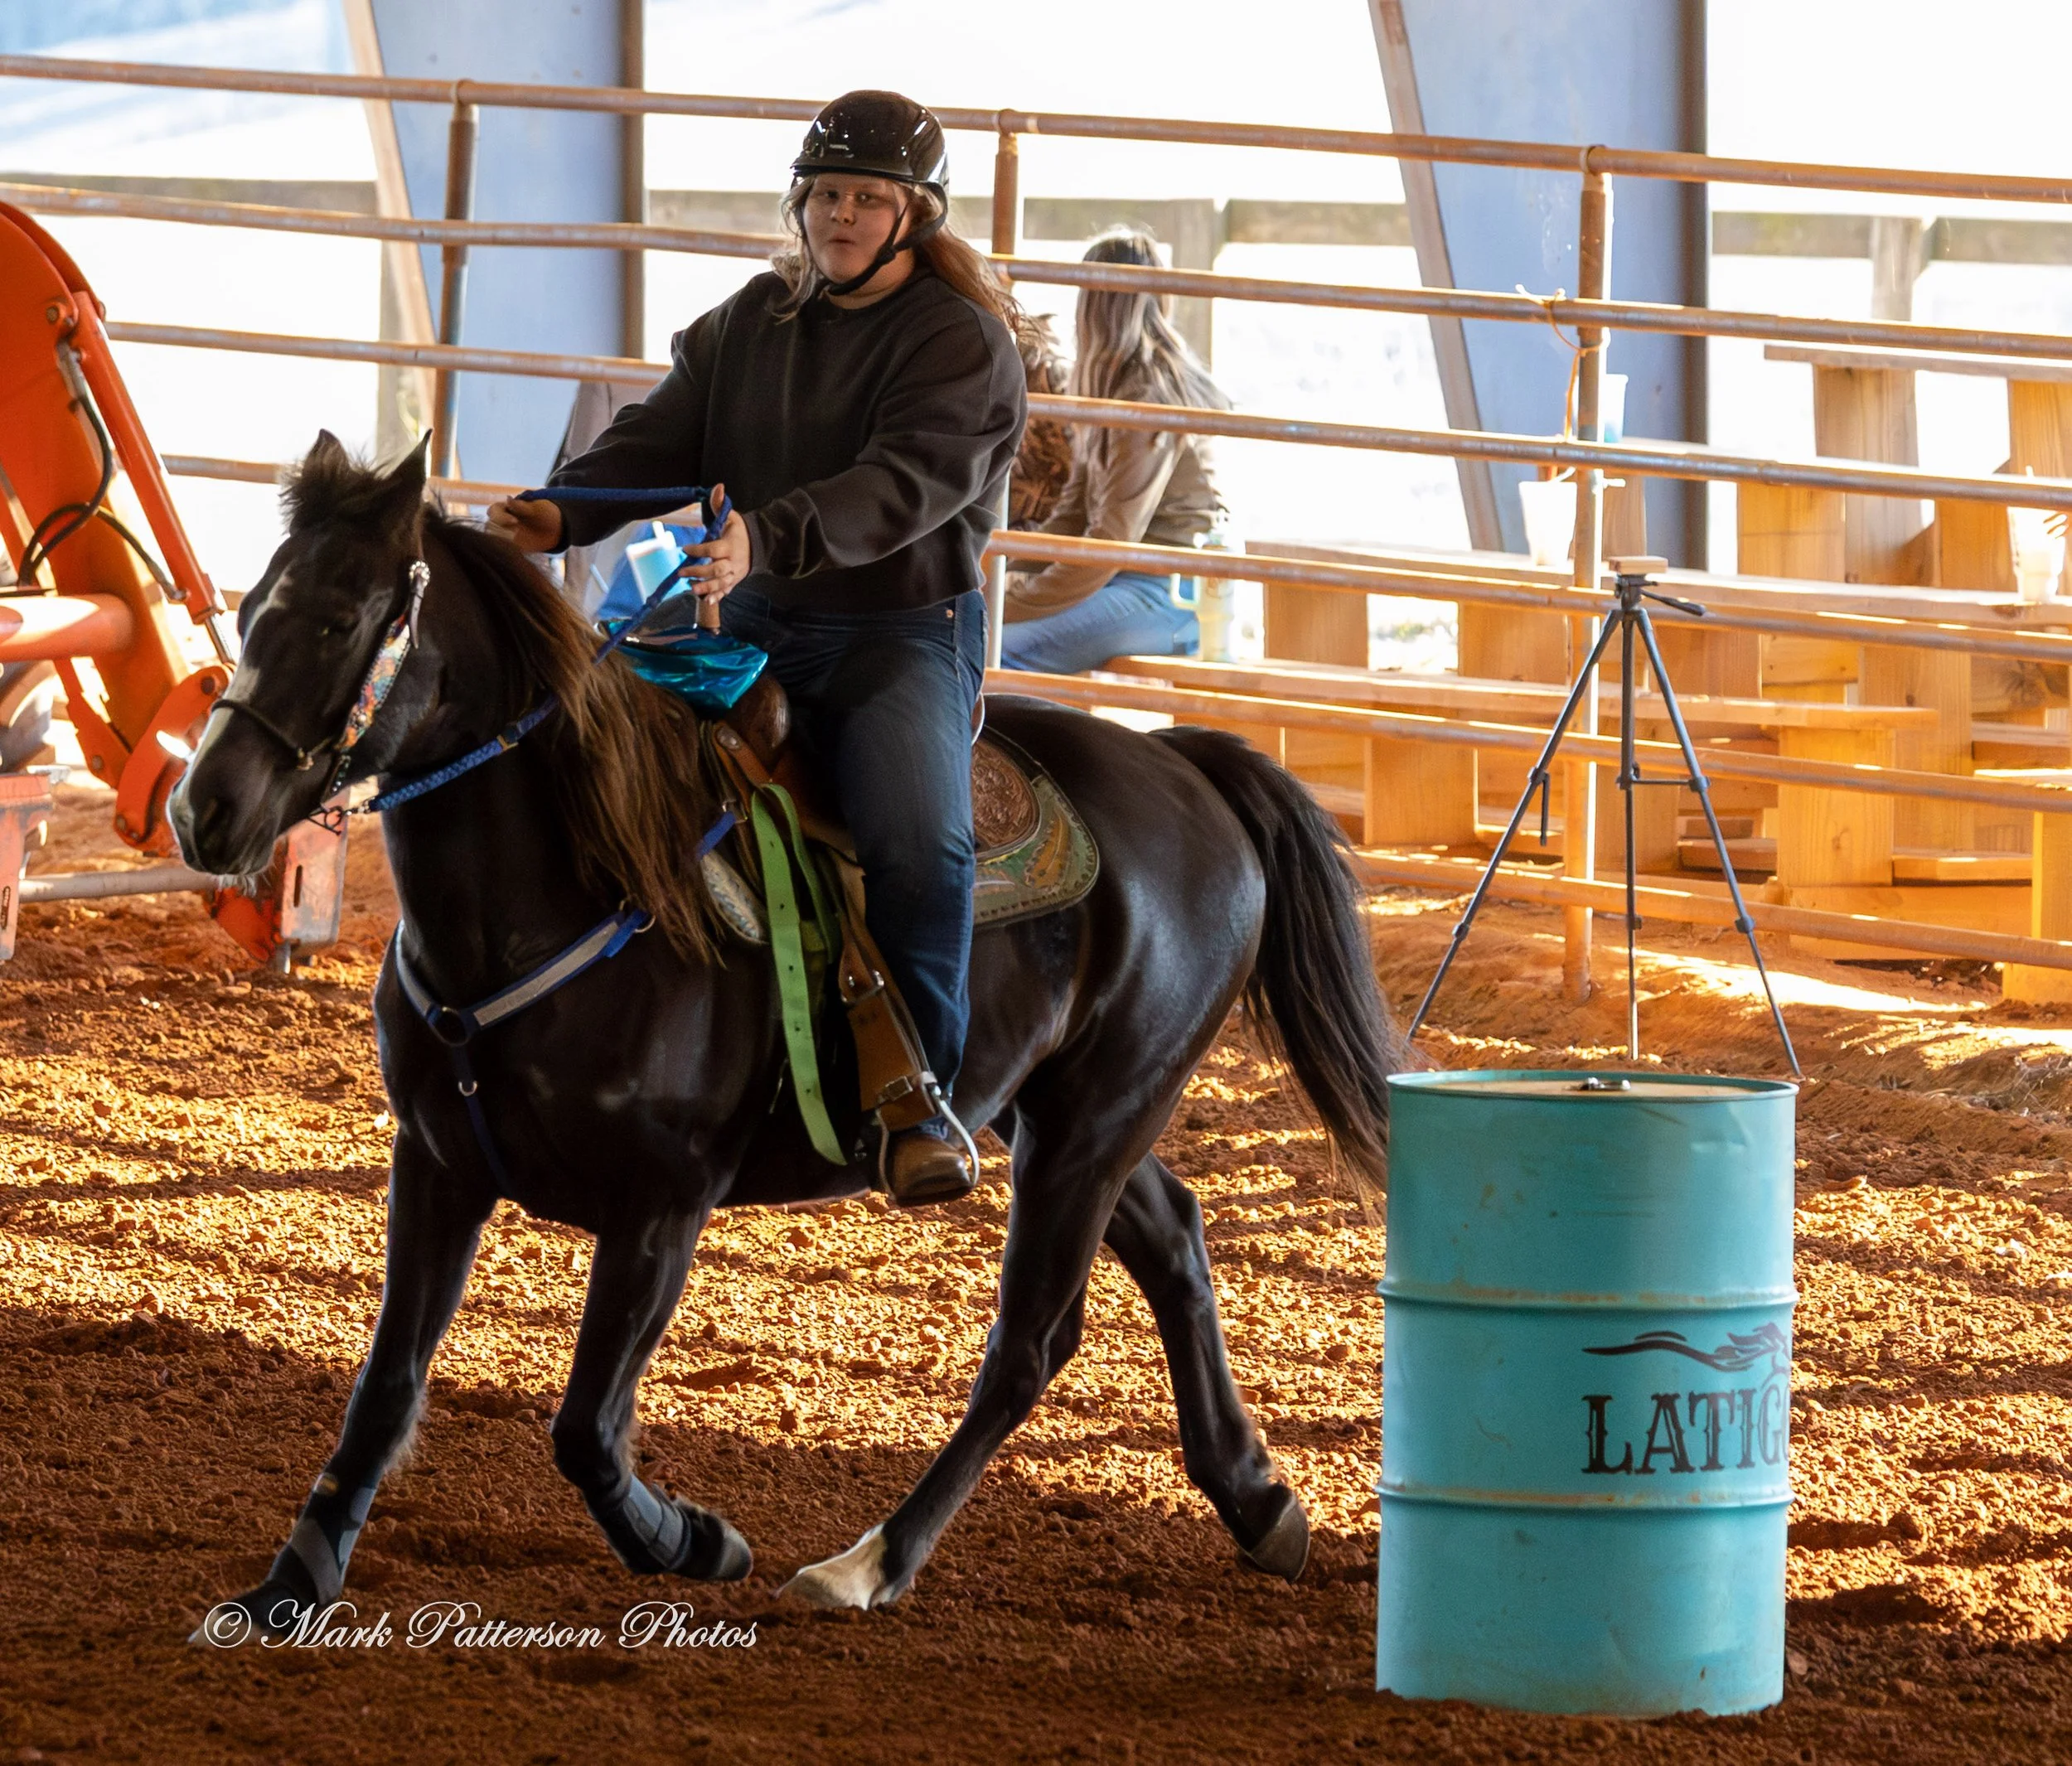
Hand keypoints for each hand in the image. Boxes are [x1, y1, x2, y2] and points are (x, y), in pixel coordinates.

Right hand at [487, 496, 562, 551]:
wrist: (555, 530)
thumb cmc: (544, 514)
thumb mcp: (536, 509)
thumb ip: (521, 506)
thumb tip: (507, 498)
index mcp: (504, 509)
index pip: (493, 511)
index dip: (501, 516)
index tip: (515, 521)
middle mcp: (501, 522)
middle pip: (490, 526)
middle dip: (500, 530)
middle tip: (517, 533)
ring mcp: (505, 535)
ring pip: (494, 540)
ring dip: (502, 542)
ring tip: (517, 543)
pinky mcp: (511, 548)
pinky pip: (504, 551)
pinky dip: (509, 552)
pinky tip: (518, 552)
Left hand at [676, 483, 750, 613]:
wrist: (758, 546)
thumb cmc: (739, 530)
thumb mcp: (731, 515)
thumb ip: (719, 504)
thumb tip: (718, 485)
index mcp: (730, 544)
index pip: (714, 549)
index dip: (699, 550)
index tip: (685, 549)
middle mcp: (733, 561)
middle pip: (717, 569)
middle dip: (699, 572)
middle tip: (681, 572)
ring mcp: (735, 573)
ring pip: (721, 583)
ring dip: (706, 587)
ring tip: (691, 589)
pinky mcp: (735, 581)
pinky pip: (726, 591)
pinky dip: (717, 597)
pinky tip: (706, 601)